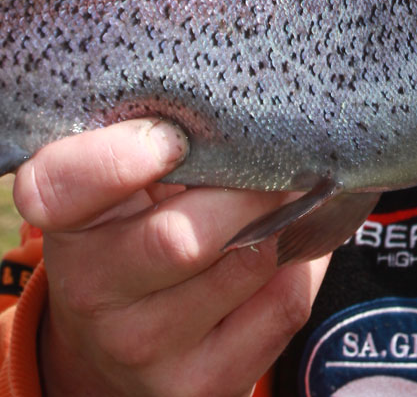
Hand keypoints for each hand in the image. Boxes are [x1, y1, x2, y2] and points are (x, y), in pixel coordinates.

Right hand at [14, 120, 329, 396]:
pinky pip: (281, 304)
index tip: (171, 139)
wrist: (118, 340)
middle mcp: (91, 293)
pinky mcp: (198, 385)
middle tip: (280, 156)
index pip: (60, 187)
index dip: (120, 159)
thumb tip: (246, 102)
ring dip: (284, 219)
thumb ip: (159, 133)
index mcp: (65, 221)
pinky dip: (302, 262)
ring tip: (290, 192)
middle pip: (182, 238)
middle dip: (249, 189)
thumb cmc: (135, 225)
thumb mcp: (126, 178)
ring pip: (246, 264)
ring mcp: (143, 347)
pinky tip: (289, 243)